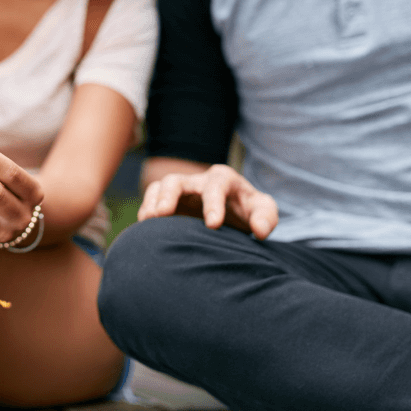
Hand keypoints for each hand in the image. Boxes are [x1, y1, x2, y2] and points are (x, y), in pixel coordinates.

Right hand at [138, 164, 277, 239]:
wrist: (233, 213)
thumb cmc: (248, 210)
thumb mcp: (262, 211)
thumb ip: (266, 217)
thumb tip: (260, 231)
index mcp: (223, 179)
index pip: (216, 186)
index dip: (213, 203)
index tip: (213, 225)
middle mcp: (198, 181)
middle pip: (177, 180)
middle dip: (168, 195)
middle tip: (162, 214)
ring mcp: (180, 191)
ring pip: (159, 187)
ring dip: (152, 202)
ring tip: (149, 220)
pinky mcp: (167, 202)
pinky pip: (151, 200)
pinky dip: (146, 210)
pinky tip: (144, 227)